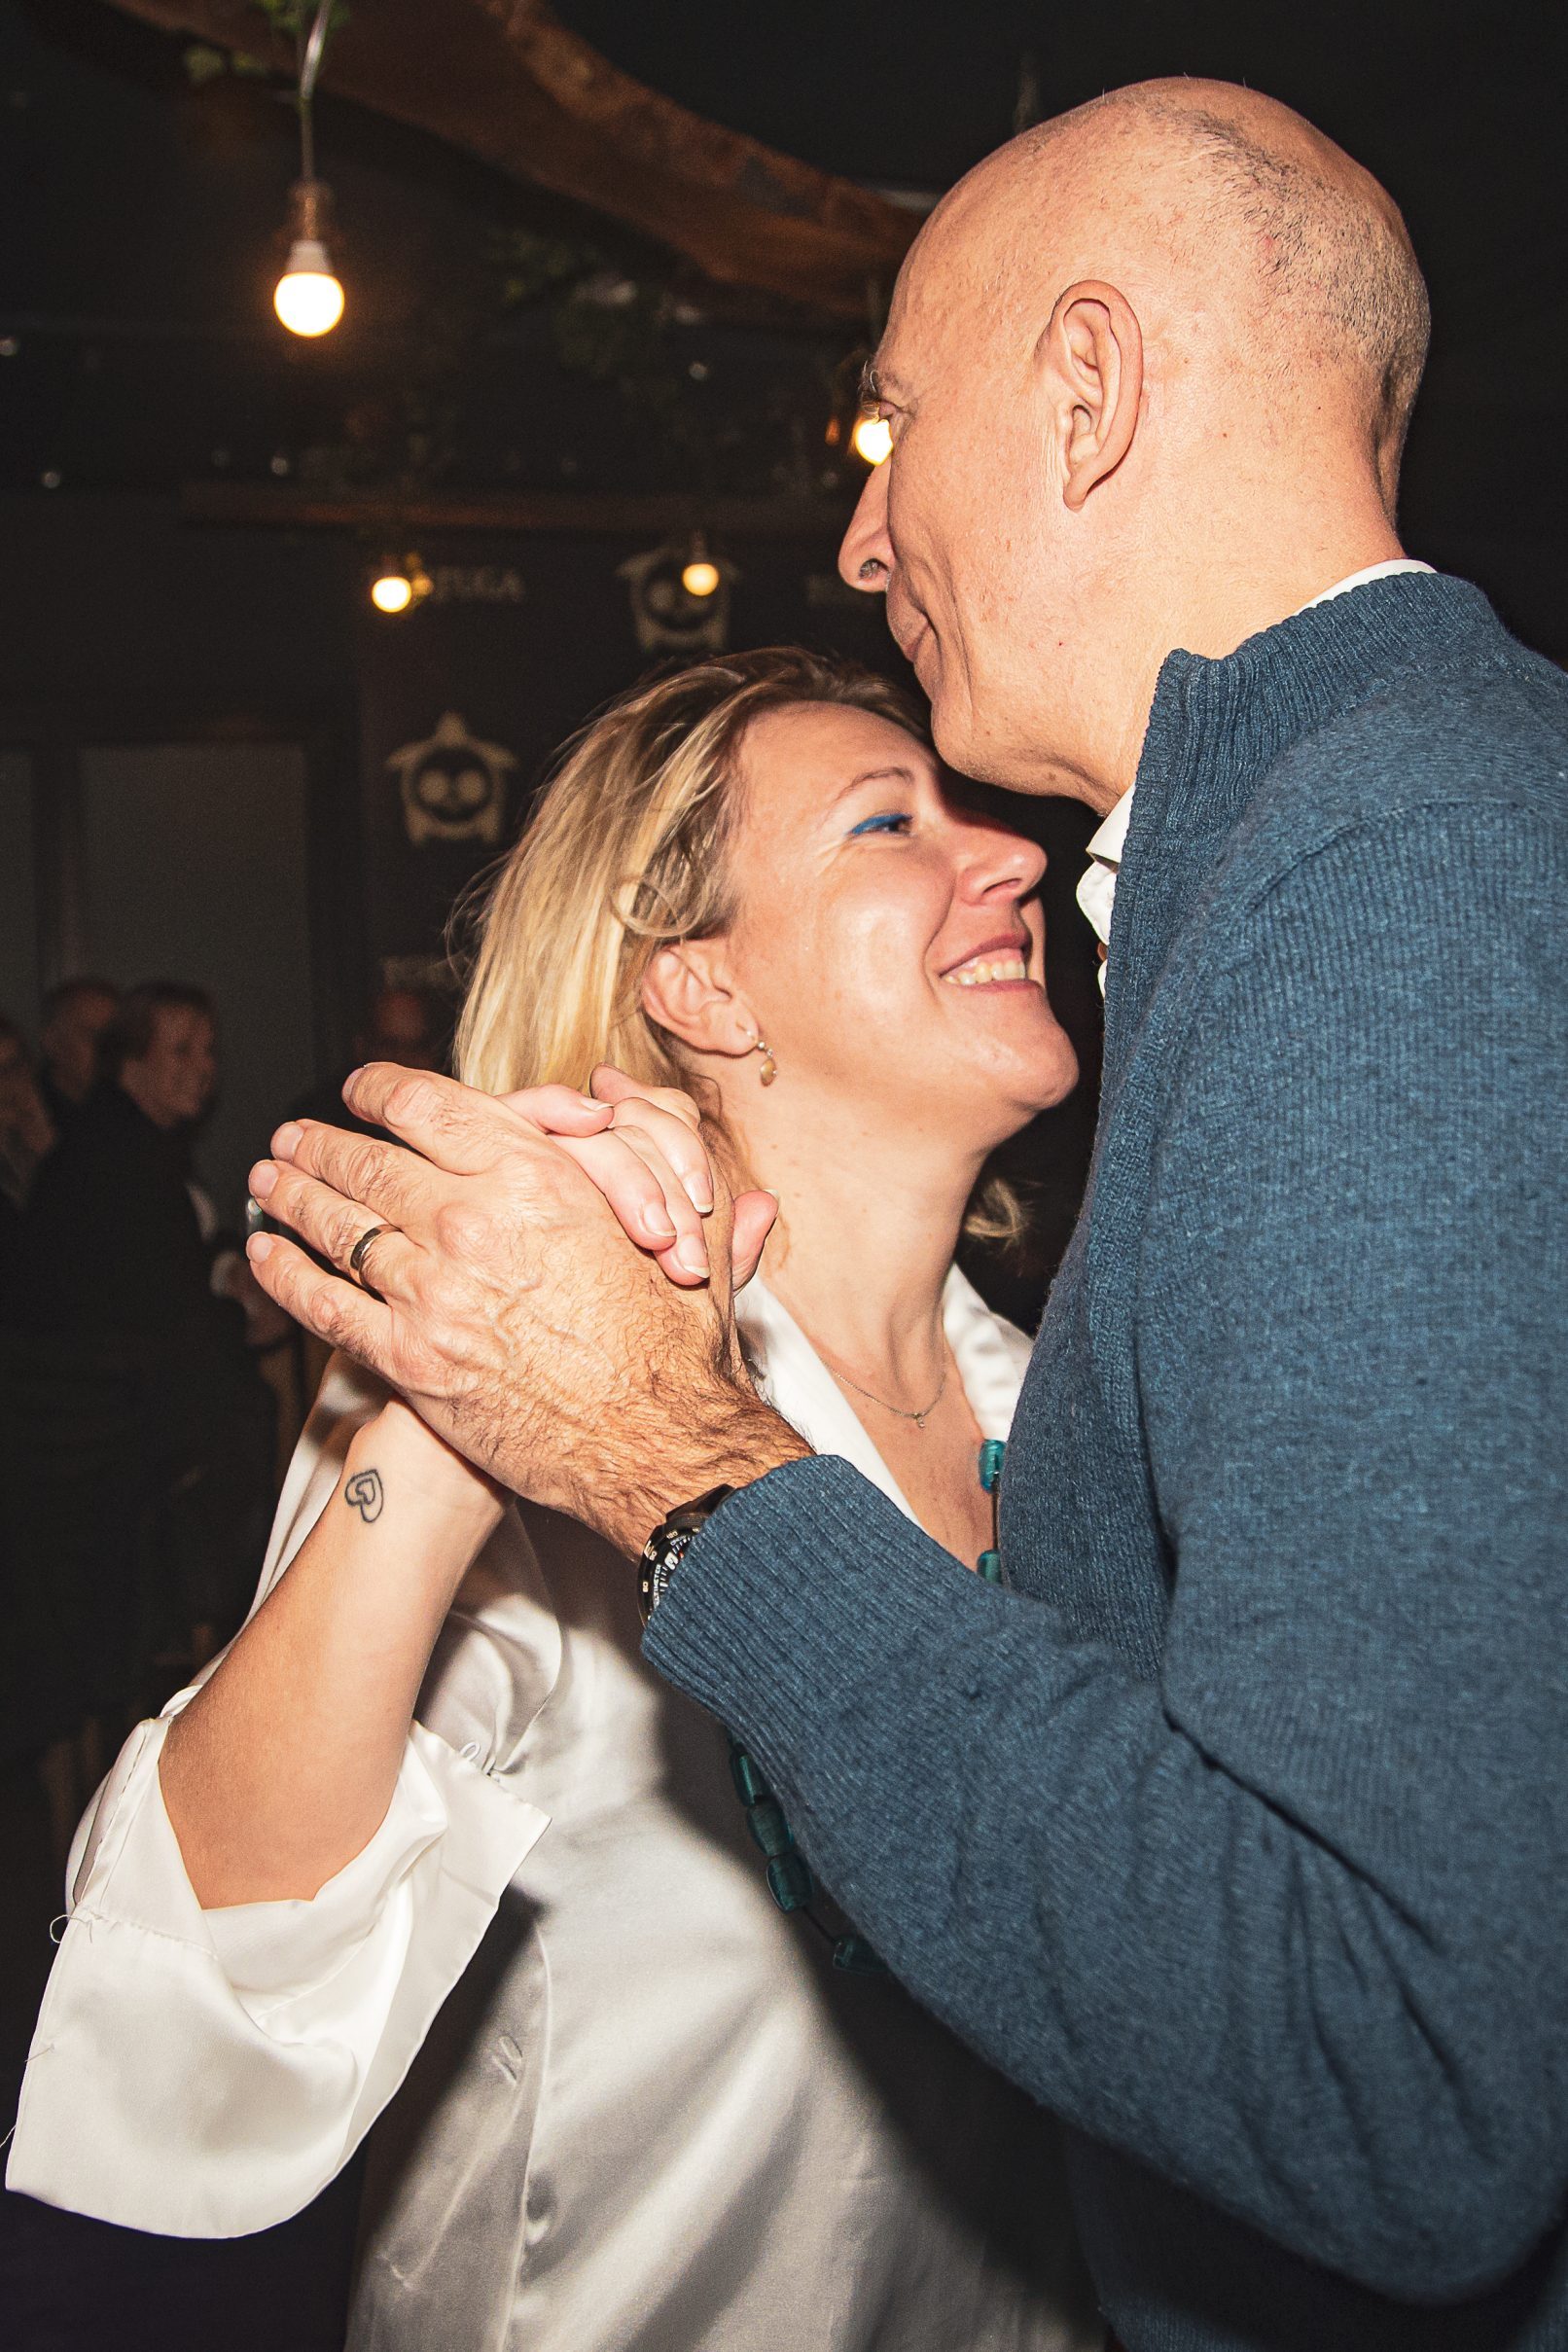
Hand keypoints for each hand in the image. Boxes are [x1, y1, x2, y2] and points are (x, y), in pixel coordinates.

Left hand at [245, 1066, 806, 1552]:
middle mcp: (472, 1223)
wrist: (657, 1443)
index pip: (428, 1105)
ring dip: (293, 1201)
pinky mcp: (411, 1360)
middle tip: (294, 1141)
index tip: (360, 1089)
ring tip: (271, 1186)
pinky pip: (327, 1307)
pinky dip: (286, 1278)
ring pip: (337, 1229)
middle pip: (366, 1163)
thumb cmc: (673, 1342)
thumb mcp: (675, 1224)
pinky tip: (265, 1260)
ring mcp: (433, 1292)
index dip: (380, 1089)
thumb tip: (629, 1095)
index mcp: (533, 1175)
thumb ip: (656, 1153)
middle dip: (319, 1146)